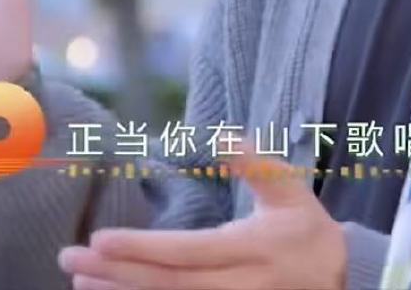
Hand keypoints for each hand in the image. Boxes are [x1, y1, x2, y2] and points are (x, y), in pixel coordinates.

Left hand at [58, 153, 347, 289]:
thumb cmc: (307, 230)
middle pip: (171, 285)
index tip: (100, 240)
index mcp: (254, 247)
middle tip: (69, 260)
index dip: (143, 249)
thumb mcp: (292, 191)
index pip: (189, 252)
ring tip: (81, 281)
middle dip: (117, 274)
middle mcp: (242, 285)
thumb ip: (257, 164)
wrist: (341, 281)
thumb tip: (221, 135)